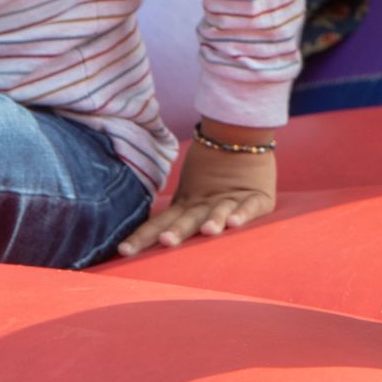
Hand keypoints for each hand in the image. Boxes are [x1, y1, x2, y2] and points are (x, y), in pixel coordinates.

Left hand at [114, 134, 274, 256]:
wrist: (241, 130)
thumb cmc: (216, 163)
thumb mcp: (191, 187)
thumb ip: (177, 208)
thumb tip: (145, 228)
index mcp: (188, 203)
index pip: (162, 221)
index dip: (143, 236)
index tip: (123, 251)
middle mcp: (206, 204)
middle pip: (189, 219)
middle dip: (178, 230)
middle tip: (167, 241)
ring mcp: (232, 199)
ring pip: (219, 211)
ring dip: (213, 221)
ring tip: (208, 231)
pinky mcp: (258, 197)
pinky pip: (251, 206)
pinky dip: (243, 213)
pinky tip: (234, 222)